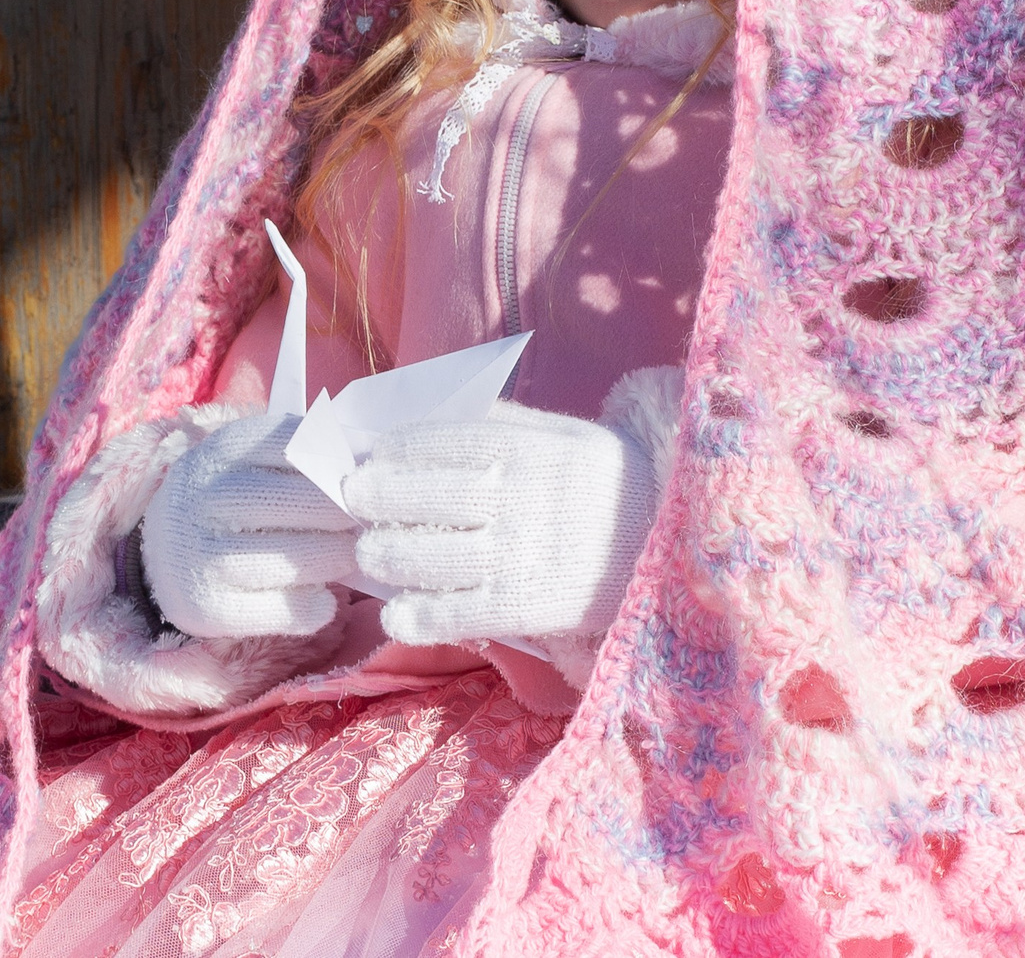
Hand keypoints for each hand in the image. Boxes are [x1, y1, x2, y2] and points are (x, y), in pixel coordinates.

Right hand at [140, 411, 358, 638]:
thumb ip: (308, 452)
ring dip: (333, 558)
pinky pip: (275, 611)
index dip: (343, 460)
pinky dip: (310, 607)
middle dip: (343, 512)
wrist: (164, 553)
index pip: (295, 443)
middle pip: (294, 501)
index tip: (370, 475)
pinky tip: (325, 599)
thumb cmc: (233, 498)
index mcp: (223, 449)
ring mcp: (202, 555)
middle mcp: (206, 498)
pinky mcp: (207, 606)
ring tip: (353, 555)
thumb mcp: (254, 459)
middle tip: (372, 521)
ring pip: (287, 559)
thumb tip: (374, 456)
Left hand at [343, 401, 659, 645]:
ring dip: (384, 554)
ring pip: (425, 556)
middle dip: (373, 499)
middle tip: (354, 501)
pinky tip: (397, 612)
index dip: (392, 449)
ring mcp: (520, 554)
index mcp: (527, 447)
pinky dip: (416, 615)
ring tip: (372, 552)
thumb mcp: (561, 434)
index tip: (367, 455)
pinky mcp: (526, 605)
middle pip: (420, 497)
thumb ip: (498, 421)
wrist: (670, 539)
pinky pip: (455, 612)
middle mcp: (518, 498)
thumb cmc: (602, 481)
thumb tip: (423, 410)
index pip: (438, 442)